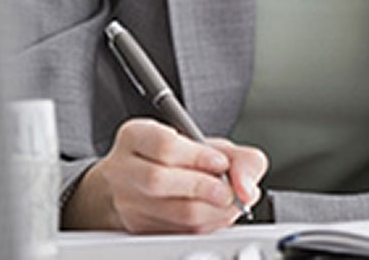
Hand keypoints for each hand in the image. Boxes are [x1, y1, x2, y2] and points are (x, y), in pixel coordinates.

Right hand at [63, 118, 268, 233]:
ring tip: (229, 202)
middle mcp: (122, 169)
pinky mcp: (136, 229)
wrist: (158, 181)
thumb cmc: (186, 160)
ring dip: (211, 211)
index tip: (222, 163)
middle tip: (230, 191)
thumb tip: (246, 188)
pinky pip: (177, 232)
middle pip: (158, 181)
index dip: (197, 156)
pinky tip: (216, 214)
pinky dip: (205, 226)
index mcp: (136, 136)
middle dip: (204, 188)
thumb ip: (241, 159)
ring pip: (169, 212)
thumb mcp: (216, 147)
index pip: (163, 145)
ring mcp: (125, 202)